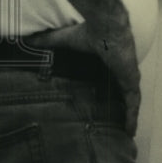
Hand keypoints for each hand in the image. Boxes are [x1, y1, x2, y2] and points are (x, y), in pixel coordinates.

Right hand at [28, 20, 141, 136]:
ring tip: (125, 135)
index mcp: (108, 63)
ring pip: (129, 103)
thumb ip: (48, 41)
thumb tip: (28, 40)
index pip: (109, 82)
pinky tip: (130, 132)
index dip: (106, 94)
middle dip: (119, 110)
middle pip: (121, 96)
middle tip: (113, 128)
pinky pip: (134, 103)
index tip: (101, 107)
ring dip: (128, 117)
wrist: (105, 27)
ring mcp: (127, 77)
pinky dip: (133, 117)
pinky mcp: (131, 80)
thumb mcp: (64, 40)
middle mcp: (119, 72)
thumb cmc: (89, 31)